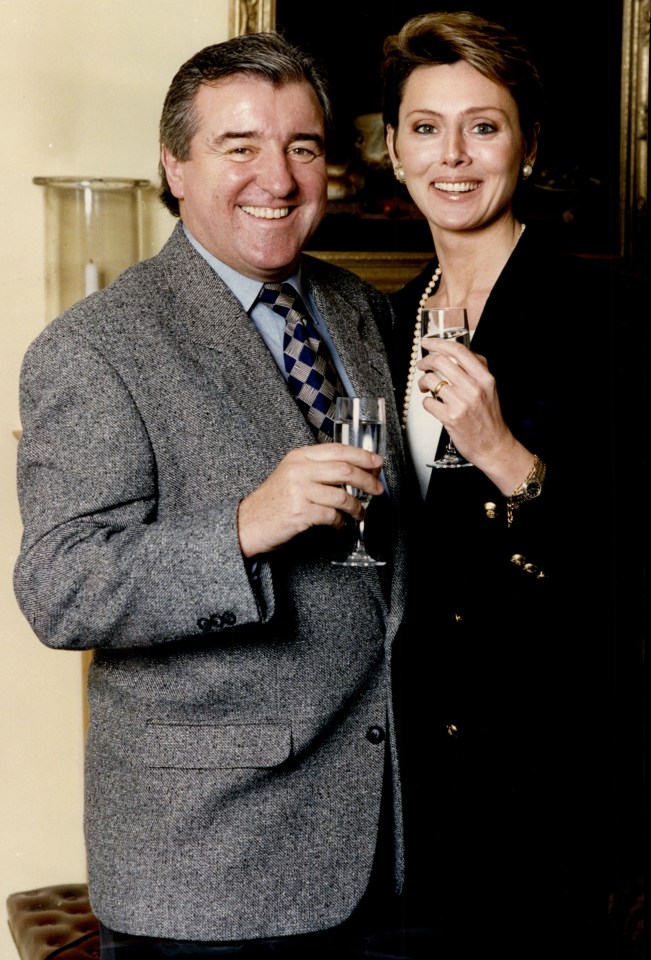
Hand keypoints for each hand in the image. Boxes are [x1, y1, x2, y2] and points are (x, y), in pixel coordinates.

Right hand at [237, 444, 383, 556]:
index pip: (338, 450)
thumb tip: (354, 471)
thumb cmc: (274, 501)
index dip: (362, 456)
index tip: (377, 463)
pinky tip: (339, 525)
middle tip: (377, 489)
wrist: (248, 522)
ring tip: (359, 512)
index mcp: (299, 457)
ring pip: (342, 495)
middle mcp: (299, 470)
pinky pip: (332, 516)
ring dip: (356, 507)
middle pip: (345, 470)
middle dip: (367, 480)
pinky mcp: (301, 512)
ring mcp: (300, 491)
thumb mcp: (292, 474)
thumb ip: (319, 469)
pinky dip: (340, 522)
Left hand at [418, 338, 531, 491]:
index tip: (427, 342)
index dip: (438, 343)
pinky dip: (426, 402)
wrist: (494, 446)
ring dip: (423, 382)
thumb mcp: (490, 388)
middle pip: (441, 361)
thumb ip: (476, 370)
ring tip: (426, 387)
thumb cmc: (490, 419)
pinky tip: (432, 404)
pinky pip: (428, 402)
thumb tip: (455, 354)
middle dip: (425, 361)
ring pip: (431, 380)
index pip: (458, 351)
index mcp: (484, 378)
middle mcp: (474, 388)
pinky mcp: (450, 418)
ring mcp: (461, 403)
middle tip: (421, 365)